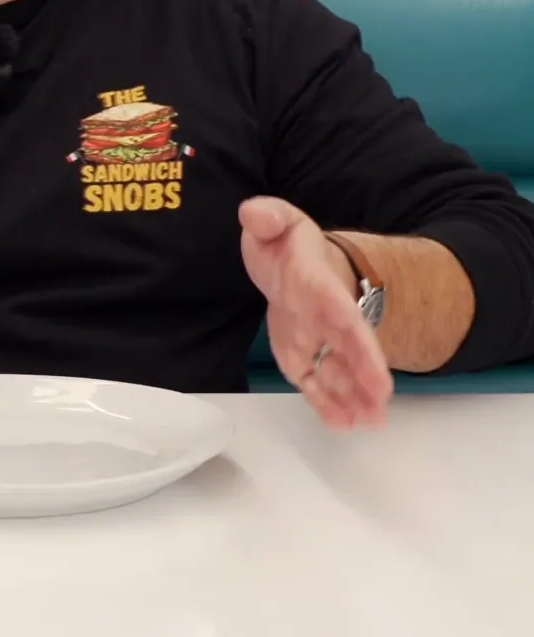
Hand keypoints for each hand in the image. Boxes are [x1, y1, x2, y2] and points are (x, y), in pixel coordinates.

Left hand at [239, 198, 391, 429]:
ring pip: (338, 369)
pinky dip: (327, 402)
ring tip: (367, 424)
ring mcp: (316, 338)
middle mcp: (325, 316)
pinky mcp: (300, 354)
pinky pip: (315, 380)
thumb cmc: (287, 245)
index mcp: (318, 284)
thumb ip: (267, 216)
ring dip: (352, 396)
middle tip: (381, 403)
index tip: (375, 364)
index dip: (357, 337)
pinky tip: (342, 424)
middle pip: (349, 346)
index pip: (340, 310)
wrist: (293, 262)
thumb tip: (256, 212)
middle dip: (365, 374)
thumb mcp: (275, 222)